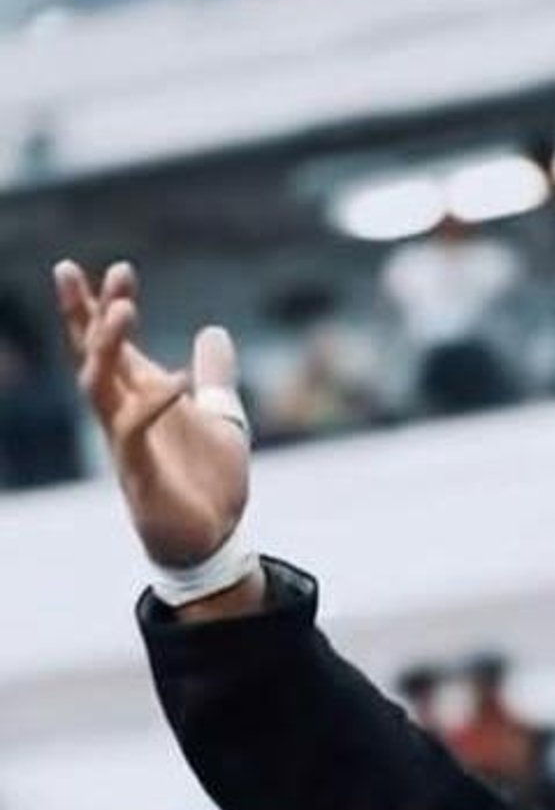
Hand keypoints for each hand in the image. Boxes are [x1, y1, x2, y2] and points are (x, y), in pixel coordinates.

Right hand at [51, 256, 250, 566]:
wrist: (215, 540)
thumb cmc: (207, 483)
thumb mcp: (222, 418)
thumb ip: (217, 376)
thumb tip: (214, 331)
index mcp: (139, 397)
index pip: (112, 343)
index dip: (109, 305)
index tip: (120, 270)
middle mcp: (123, 414)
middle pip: (89, 354)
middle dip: (83, 313)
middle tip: (77, 270)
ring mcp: (126, 442)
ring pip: (96, 384)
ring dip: (105, 347)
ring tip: (122, 309)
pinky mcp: (139, 473)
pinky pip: (132, 430)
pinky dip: (152, 403)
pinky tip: (178, 381)